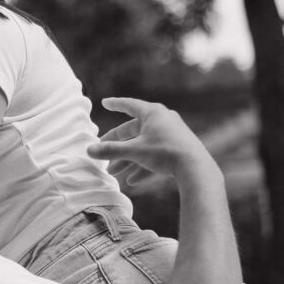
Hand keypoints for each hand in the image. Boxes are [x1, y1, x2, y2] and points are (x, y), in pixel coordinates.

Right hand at [89, 97, 213, 185]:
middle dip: (117, 145)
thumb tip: (88, 150)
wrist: (195, 167)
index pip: (129, 105)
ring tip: (114, 172)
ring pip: (142, 146)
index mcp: (153, 113)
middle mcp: (162, 120)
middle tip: (102, 153)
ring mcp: (170, 135)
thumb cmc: (165, 152)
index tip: (105, 103)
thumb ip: (111, 151)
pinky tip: (132, 181)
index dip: (115, 104)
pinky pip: (154, 156)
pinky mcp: (176, 149)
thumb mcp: (135, 151)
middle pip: (133, 131)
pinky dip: (143, 166)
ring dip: (127, 159)